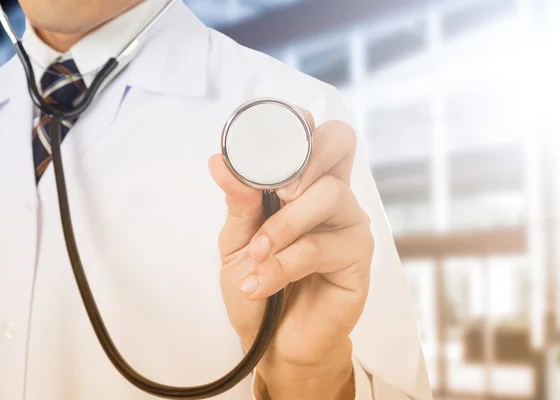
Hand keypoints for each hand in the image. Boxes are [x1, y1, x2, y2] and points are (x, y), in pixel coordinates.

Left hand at [208, 108, 372, 399]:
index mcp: (306, 183)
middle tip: (277, 190)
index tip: (260, 142)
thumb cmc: (257, 284)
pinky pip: (322, 246)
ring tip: (257, 255)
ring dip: (283, 226)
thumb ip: (238, 201)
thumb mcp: (237, 241)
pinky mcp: (358, 258)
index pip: (316, 133)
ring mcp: (350, 225)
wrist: (272, 341)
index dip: (297, 123)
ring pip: (329, 195)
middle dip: (304, 158)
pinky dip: (285, 263)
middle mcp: (333, 196)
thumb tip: (219, 162)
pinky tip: (262, 282)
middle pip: (340, 141)